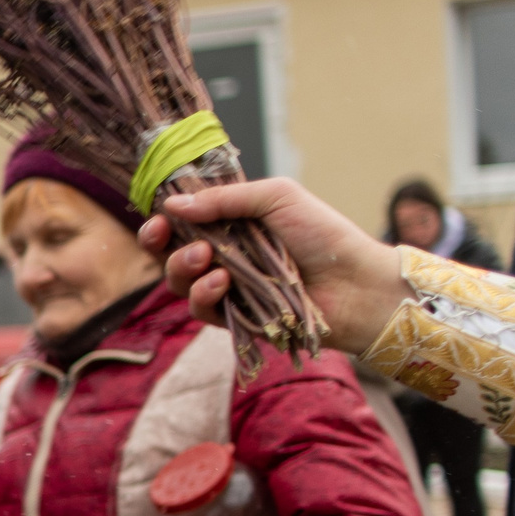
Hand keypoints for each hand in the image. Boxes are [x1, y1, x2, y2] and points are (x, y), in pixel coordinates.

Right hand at [135, 177, 411, 355]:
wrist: (355, 283)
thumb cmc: (324, 234)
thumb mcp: (277, 197)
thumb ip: (224, 199)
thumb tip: (172, 203)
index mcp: (234, 224)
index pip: (184, 222)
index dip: (164, 221)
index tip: (158, 217)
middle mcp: (226, 255)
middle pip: (171, 253)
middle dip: (161, 245)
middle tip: (166, 235)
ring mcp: (229, 288)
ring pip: (179, 283)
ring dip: (182, 268)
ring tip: (207, 260)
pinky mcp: (235, 318)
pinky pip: (201, 309)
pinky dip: (204, 295)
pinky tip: (222, 284)